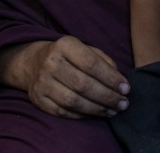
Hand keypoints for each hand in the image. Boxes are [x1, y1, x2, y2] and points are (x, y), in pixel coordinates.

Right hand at [0, 36, 129, 118]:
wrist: (33, 63)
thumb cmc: (68, 56)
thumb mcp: (84, 48)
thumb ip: (102, 60)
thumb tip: (118, 80)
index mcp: (65, 45)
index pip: (91, 63)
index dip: (111, 78)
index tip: (126, 88)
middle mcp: (51, 62)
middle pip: (83, 85)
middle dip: (107, 96)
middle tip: (123, 104)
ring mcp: (42, 82)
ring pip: (73, 101)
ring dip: (97, 109)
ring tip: (113, 111)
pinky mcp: (38, 99)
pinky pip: (63, 112)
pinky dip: (82, 115)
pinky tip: (96, 114)